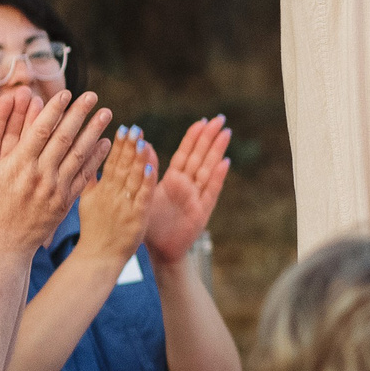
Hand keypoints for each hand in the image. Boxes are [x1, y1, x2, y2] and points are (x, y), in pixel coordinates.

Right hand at [0, 89, 112, 259]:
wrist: (2, 249)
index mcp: (18, 166)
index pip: (40, 130)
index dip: (54, 110)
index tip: (66, 93)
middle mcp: (40, 175)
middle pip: (65, 138)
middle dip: (80, 114)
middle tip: (93, 95)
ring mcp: (55, 189)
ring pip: (79, 155)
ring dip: (95, 132)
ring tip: (107, 113)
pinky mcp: (65, 202)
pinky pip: (85, 177)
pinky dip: (96, 159)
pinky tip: (106, 144)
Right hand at [78, 127, 159, 266]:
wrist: (98, 258)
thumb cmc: (93, 230)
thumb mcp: (84, 202)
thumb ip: (88, 180)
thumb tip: (85, 157)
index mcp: (100, 190)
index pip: (110, 162)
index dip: (118, 145)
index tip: (123, 127)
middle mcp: (111, 195)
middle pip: (121, 166)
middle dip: (129, 146)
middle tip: (134, 127)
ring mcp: (124, 206)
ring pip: (132, 177)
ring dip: (138, 158)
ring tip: (142, 139)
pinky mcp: (136, 217)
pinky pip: (143, 196)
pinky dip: (147, 181)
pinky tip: (152, 167)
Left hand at [145, 116, 232, 262]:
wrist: (160, 251)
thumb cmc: (151, 225)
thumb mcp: (144, 194)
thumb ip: (146, 170)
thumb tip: (144, 144)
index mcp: (173, 180)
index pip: (185, 153)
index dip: (194, 137)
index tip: (203, 121)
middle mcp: (187, 185)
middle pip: (200, 157)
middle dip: (210, 138)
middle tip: (220, 118)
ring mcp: (196, 197)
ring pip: (208, 169)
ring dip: (216, 151)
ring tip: (225, 133)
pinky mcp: (202, 211)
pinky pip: (211, 191)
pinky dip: (217, 177)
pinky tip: (224, 163)